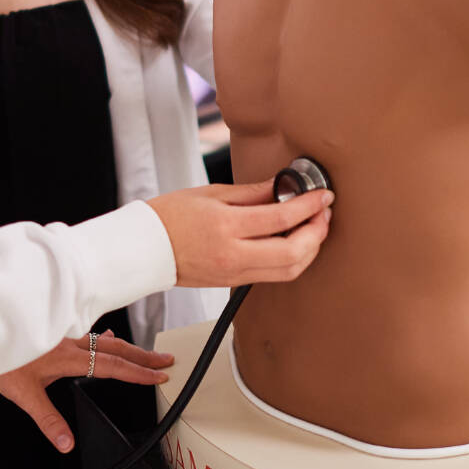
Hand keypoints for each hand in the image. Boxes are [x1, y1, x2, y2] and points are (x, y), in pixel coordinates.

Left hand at [0, 332, 174, 452]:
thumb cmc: (0, 360)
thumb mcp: (25, 396)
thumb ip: (49, 421)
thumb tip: (67, 443)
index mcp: (69, 357)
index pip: (112, 366)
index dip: (138, 372)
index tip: (159, 376)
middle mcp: (70, 343)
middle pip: (116, 349)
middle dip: (143, 356)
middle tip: (166, 360)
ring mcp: (63, 336)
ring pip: (104, 341)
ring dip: (127, 348)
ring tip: (145, 353)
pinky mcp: (54, 335)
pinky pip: (88, 336)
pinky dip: (103, 340)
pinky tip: (104, 338)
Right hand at [146, 179, 331, 287]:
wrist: (144, 249)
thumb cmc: (170, 216)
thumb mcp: (211, 194)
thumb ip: (252, 192)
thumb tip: (284, 185)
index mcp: (226, 227)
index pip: (281, 219)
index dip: (310, 206)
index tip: (324, 195)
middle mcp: (233, 255)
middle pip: (293, 253)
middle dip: (318, 232)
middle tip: (324, 212)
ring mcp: (234, 273)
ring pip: (288, 270)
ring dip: (310, 249)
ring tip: (314, 226)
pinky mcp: (233, 283)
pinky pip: (273, 276)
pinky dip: (292, 260)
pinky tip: (294, 242)